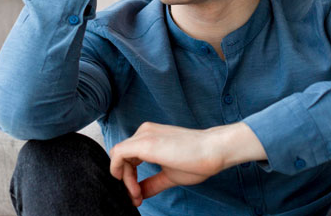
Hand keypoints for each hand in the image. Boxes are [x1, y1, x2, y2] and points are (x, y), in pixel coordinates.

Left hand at [109, 121, 266, 206]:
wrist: (213, 150)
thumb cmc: (197, 160)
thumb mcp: (169, 175)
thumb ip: (152, 182)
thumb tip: (139, 194)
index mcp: (150, 136)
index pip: (127, 157)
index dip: (129, 178)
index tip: (139, 195)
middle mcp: (144, 132)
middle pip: (121, 158)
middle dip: (126, 181)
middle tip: (138, 198)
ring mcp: (143, 135)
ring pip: (118, 157)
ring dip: (125, 180)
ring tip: (138, 195)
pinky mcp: (144, 143)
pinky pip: (117, 156)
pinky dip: (120, 174)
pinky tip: (134, 188)